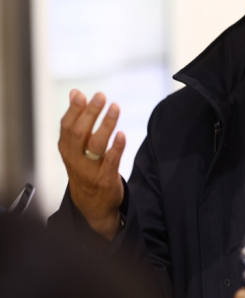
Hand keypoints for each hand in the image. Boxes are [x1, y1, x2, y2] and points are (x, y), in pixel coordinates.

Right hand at [58, 90, 125, 238]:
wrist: (92, 206)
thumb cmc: (84, 168)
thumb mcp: (75, 147)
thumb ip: (76, 120)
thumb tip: (75, 92)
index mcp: (67, 150)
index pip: (66, 127)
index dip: (74, 110)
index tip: (81, 94)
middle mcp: (75, 159)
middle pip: (79, 133)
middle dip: (90, 113)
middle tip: (100, 96)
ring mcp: (90, 170)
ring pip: (96, 145)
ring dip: (106, 125)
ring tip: (115, 107)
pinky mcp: (106, 178)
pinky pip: (111, 161)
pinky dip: (117, 147)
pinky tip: (122, 134)